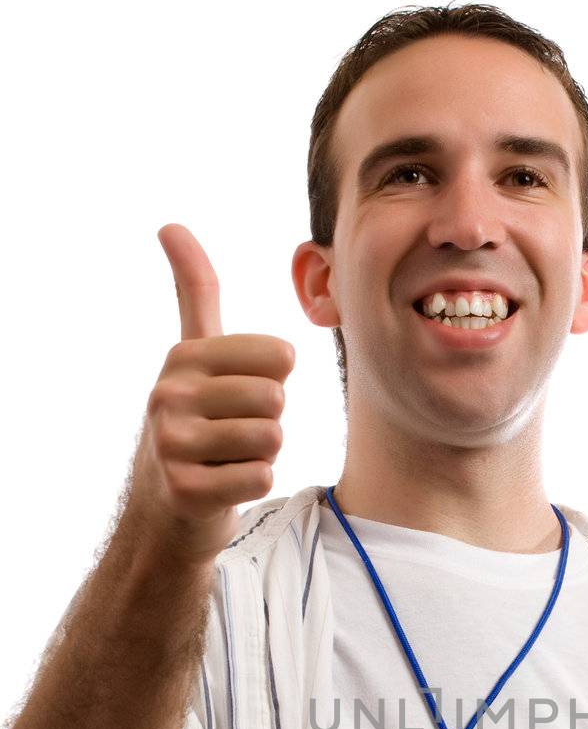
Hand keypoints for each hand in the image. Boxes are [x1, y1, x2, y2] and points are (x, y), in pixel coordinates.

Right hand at [125, 223, 295, 566]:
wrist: (165, 504)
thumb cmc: (194, 422)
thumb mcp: (192, 354)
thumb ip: (194, 291)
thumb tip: (171, 224)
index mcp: (183, 358)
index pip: (280, 357)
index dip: (274, 382)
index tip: (238, 397)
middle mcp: (169, 395)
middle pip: (276, 400)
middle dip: (267, 421)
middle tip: (232, 435)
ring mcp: (173, 444)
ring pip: (271, 438)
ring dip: (261, 454)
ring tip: (228, 457)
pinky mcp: (185, 490)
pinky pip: (260, 477)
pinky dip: (252, 483)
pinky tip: (223, 484)